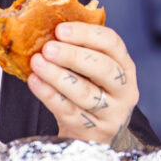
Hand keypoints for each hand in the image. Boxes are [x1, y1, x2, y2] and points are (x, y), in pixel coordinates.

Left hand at [27, 22, 138, 145]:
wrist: (94, 133)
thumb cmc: (90, 90)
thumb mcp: (92, 69)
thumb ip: (78, 49)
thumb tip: (44, 26)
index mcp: (124, 65)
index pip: (112, 43)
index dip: (85, 34)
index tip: (60, 30)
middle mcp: (124, 89)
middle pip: (103, 68)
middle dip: (72, 55)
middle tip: (48, 48)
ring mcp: (111, 113)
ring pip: (84, 92)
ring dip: (57, 75)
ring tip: (37, 63)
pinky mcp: (92, 131)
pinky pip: (68, 110)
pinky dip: (48, 94)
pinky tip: (35, 81)